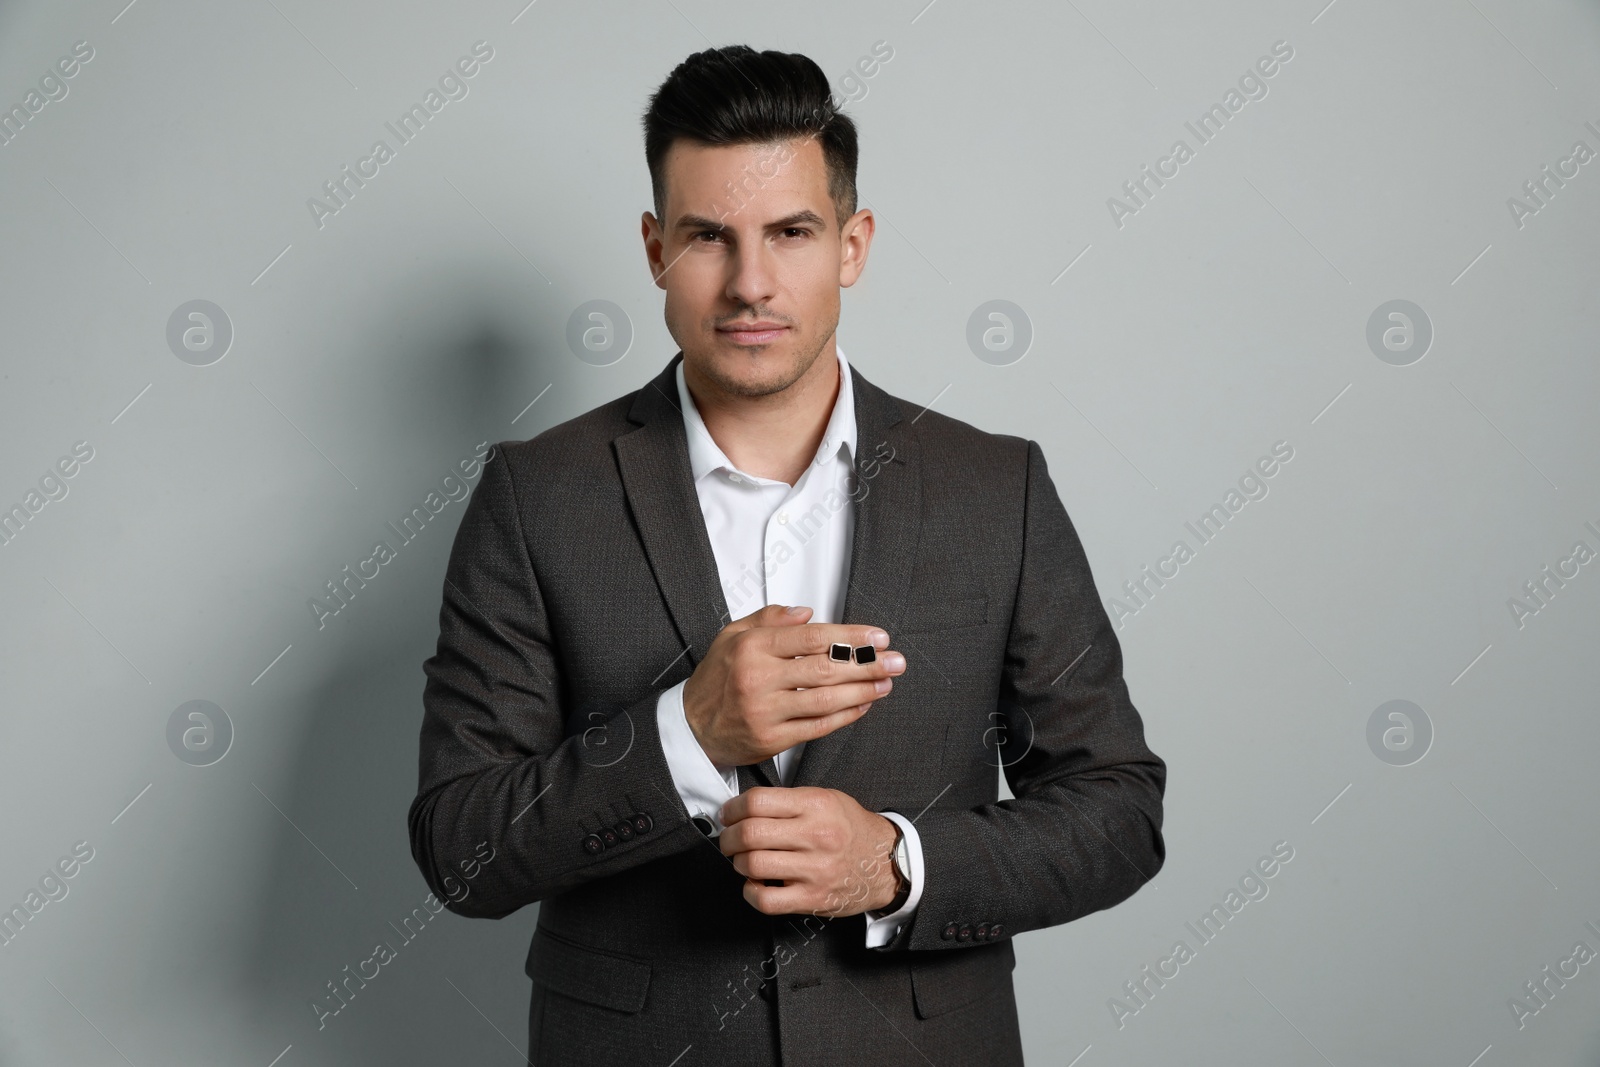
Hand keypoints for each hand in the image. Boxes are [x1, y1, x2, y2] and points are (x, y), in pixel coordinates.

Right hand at [683, 603, 905, 767]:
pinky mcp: (772, 740)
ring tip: (886, 683)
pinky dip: (845, 716)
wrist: (690, 728)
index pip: (812, 638)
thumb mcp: (732, 635)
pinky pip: (818, 727)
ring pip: (825, 701)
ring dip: (862, 692)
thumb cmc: (716, 679)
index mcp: (753, 647)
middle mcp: (760, 679)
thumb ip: (770, 619)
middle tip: (895, 660)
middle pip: (825, 669)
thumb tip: (808, 613)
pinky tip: (863, 706)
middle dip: (867, 664)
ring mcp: (766, 712)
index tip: (877, 636)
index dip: (851, 637)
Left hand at [719, 786, 902, 916]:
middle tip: (729, 839)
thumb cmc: (851, 829)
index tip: (728, 814)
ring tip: (744, 860)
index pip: (757, 802)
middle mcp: (816, 835)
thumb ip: (788, 800)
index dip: (732, 809)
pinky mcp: (813, 898)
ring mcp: (815, 869)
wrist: (885, 862)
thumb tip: (742, 807)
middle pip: (750, 833)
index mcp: (816, 805)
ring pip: (753, 865)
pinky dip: (750, 892)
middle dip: (729, 837)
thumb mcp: (826, 798)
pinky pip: (766, 900)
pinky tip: (755, 884)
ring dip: (738, 863)